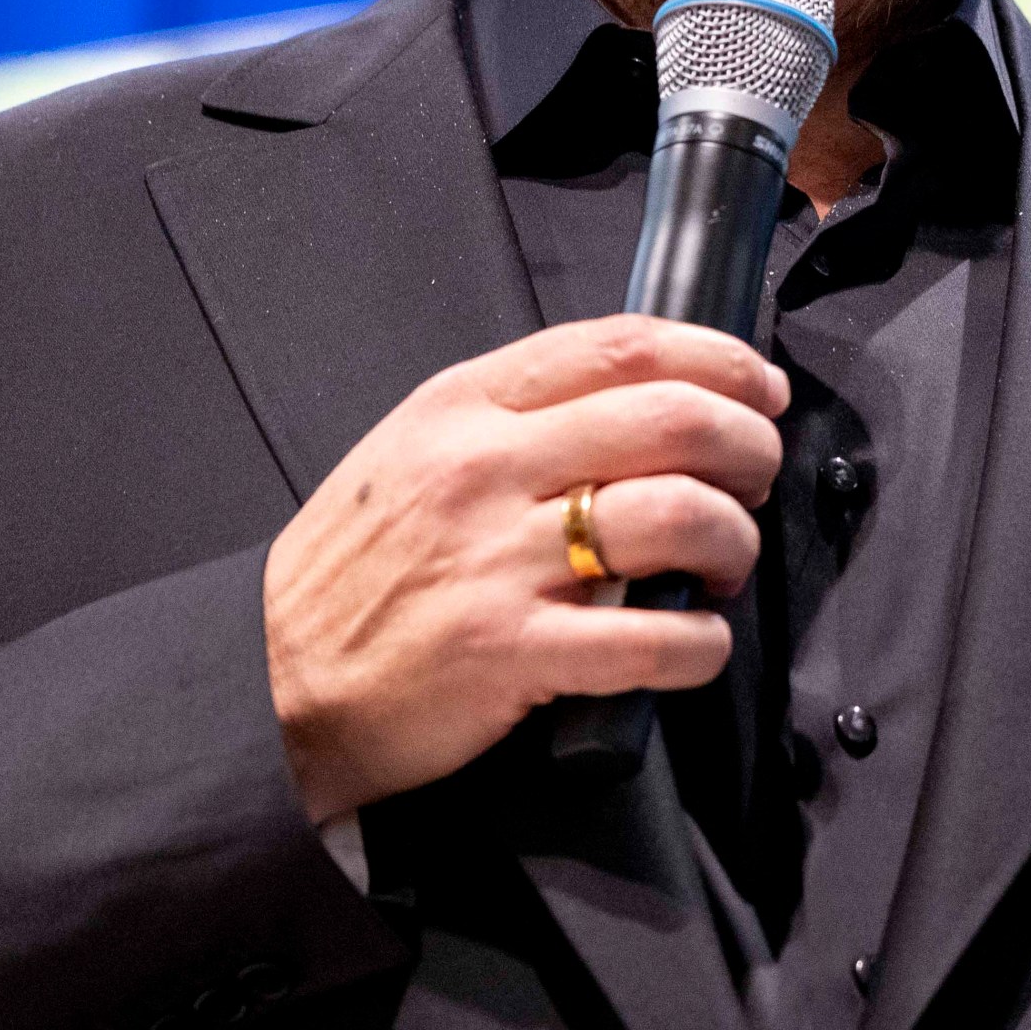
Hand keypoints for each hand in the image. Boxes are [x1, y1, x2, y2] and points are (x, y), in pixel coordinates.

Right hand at [262, 315, 787, 821]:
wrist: (272, 682)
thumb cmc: (356, 571)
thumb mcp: (413, 452)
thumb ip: (517, 417)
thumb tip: (644, 402)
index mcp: (464, 406)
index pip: (622, 346)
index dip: (718, 360)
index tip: (758, 388)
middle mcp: (485, 468)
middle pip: (673, 420)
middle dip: (749, 446)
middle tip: (756, 479)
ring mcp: (499, 561)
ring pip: (679, 515)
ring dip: (735, 541)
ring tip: (725, 564)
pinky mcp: (513, 652)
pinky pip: (653, 638)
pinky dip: (702, 643)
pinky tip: (696, 642)